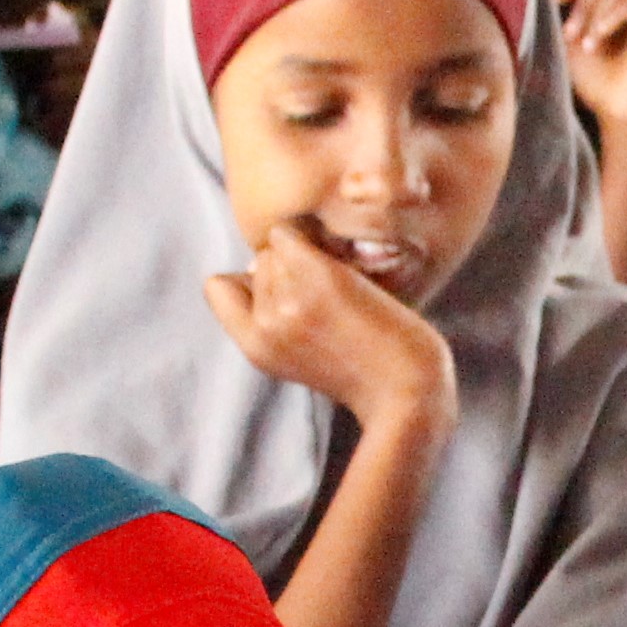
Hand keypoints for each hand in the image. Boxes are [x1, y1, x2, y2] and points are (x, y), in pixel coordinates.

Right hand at [203, 218, 454, 440]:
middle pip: (258, 262)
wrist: (409, 394)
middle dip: (290, 269)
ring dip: (308, 255)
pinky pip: (291, 232)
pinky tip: (342, 261)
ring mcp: (289, 302)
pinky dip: (311, 235)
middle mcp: (265, 325)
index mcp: (255, 348)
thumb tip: (259, 263)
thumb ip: (274, 321)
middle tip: (333, 295)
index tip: (285, 291)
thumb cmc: (369, 373)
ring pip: (278, 246)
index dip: (248, 280)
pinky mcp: (319, 279)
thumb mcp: (301, 356)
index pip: (217, 286)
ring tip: (344, 287)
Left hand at [557, 0, 626, 136]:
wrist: (619, 114)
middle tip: (570, 34)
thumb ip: (576, 11)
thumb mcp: (578, 38)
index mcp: (625, 5)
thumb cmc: (600, 83)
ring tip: (587, 43)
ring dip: (594, 13)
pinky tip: (599, 35)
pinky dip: (611, 15)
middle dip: (583, 4)